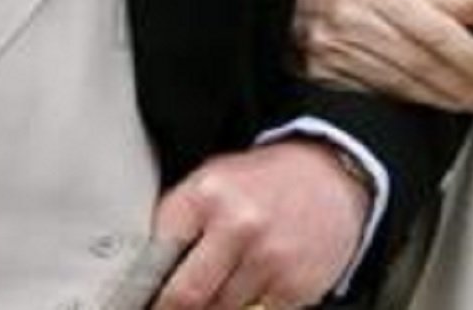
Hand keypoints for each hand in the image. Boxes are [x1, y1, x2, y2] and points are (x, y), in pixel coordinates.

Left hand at [151, 141, 367, 309]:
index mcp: (206, 194)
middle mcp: (237, 224)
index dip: (144, 285)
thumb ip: (179, 221)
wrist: (331, 176)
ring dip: (215, 305)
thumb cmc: (264, 182)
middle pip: (184, 296)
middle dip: (173, 308)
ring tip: (225, 281)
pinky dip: (251, 305)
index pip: (156, 257)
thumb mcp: (213, 180)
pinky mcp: (295, 286)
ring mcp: (269, 258)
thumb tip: (145, 274)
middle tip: (173, 305)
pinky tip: (257, 283)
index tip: (141, 298)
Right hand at [294, 0, 472, 111]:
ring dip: (441, 97)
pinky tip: (430, 105)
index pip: (433, 28)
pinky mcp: (327, 79)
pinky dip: (410, 103)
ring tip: (469, 102)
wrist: (281, 9)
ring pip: (402, 82)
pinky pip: (378, 95)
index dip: (467, 52)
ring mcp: (338, 53)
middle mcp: (355, 21)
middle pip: (420, 59)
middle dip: (459, 81)